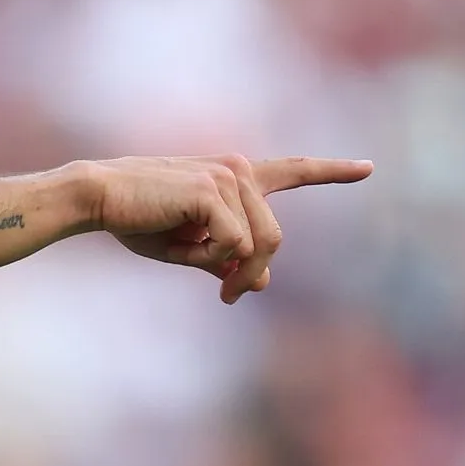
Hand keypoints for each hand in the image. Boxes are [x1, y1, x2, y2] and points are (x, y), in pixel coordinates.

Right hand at [81, 155, 372, 303]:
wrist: (97, 198)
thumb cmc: (134, 220)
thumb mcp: (187, 246)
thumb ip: (227, 257)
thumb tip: (264, 280)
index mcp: (231, 175)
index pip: (292, 171)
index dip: (331, 171)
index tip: (367, 168)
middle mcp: (236, 169)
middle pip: (273, 237)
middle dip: (253, 273)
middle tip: (227, 297)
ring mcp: (227, 177)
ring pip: (258, 244)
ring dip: (230, 270)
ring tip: (199, 273)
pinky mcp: (212, 191)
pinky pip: (232, 245)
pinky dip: (209, 260)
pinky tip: (181, 248)